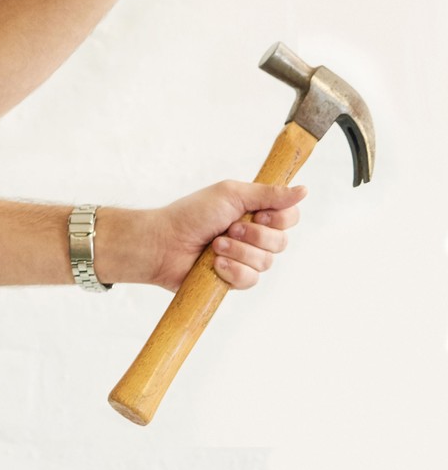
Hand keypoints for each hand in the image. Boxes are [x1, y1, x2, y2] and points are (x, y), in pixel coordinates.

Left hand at [128, 180, 308, 291]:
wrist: (164, 243)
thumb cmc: (192, 214)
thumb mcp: (231, 195)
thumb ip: (268, 194)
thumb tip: (304, 190)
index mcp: (253, 213)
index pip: (289, 217)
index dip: (278, 218)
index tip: (256, 213)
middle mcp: (253, 236)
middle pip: (282, 242)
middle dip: (254, 235)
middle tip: (229, 228)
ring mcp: (244, 259)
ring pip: (266, 263)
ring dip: (238, 251)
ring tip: (215, 245)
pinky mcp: (234, 279)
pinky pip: (251, 280)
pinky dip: (232, 269)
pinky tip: (214, 264)